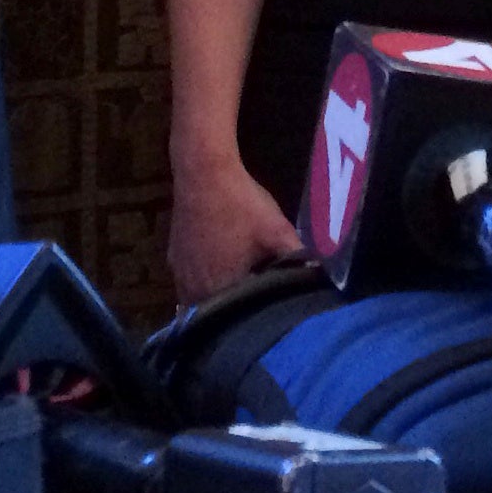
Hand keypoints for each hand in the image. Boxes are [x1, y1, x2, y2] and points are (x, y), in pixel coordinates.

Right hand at [167, 155, 306, 304]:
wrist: (203, 171)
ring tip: (238, 287)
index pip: (235, 320)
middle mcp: (191, 289)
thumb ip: (298, 257)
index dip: (252, 317)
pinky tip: (220, 267)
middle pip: (215, 313)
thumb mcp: (277, 230)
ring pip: (198, 299)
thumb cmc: (241, 204)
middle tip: (255, 302)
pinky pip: (188, 281)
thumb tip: (319, 277)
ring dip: (216, 296)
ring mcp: (178, 274)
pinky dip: (204, 281)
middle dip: (233, 311)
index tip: (267, 310)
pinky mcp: (172, 257)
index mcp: (217, 289)